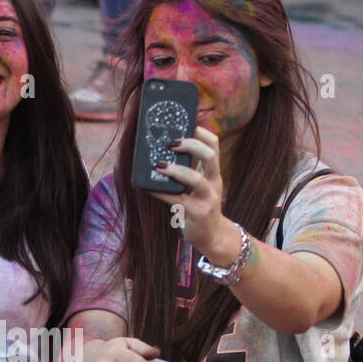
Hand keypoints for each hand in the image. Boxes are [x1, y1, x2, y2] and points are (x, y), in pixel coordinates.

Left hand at [149, 127, 233, 259]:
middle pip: (210, 156)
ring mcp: (207, 199)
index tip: (185, 124)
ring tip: (160, 165)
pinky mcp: (197, 214)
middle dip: (191, 145)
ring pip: (196, 179)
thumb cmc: (201, 207)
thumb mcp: (201, 187)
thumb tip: (161, 154)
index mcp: (214, 173)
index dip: (201, 132)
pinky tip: (148, 188)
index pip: (213, 145)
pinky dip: (161, 193)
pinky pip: (178, 200)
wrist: (213, 237)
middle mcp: (214, 183)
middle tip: (171, 143)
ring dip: (176, 170)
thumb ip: (190, 171)